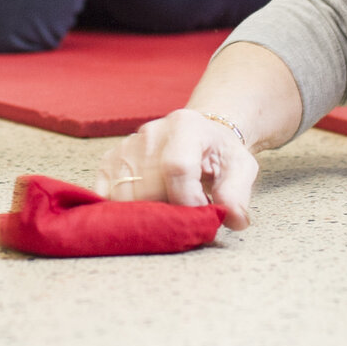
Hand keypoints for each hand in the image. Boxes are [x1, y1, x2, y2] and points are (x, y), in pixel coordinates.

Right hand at [95, 108, 259, 229]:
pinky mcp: (110, 159)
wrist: (200, 135)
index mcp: (186, 126)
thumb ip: (237, 194)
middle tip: (185, 217)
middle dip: (167, 212)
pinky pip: (106, 193)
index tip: (201, 213)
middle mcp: (152, 132)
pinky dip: (122, 209)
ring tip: (168, 210)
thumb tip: (232, 219)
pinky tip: (145, 208)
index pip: (177, 168)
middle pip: (147, 186)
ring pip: (124, 194)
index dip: (188, 201)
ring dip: (145, 214)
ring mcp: (128, 145)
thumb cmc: (219, 153)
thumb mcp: (240, 168)